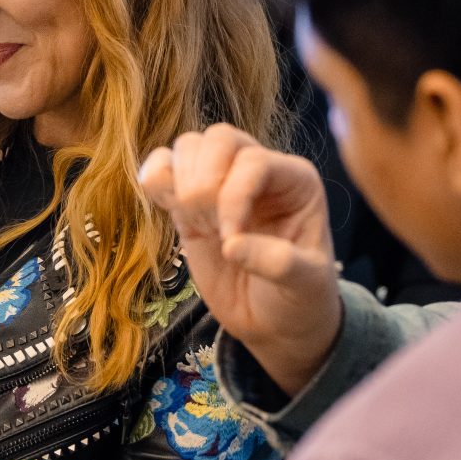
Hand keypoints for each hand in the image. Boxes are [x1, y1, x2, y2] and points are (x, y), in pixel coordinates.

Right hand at [139, 123, 341, 397]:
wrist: (274, 321)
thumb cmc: (299, 297)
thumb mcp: (305, 284)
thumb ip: (279, 263)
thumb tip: (231, 245)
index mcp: (295, 179)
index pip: (254, 160)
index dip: (234, 196)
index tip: (230, 242)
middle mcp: (259, 170)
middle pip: (219, 138)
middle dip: (204, 183)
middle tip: (210, 229)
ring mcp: (221, 182)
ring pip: (189, 146)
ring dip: (182, 185)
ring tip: (199, 228)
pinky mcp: (188, 202)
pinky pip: (162, 167)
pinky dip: (156, 179)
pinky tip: (170, 209)